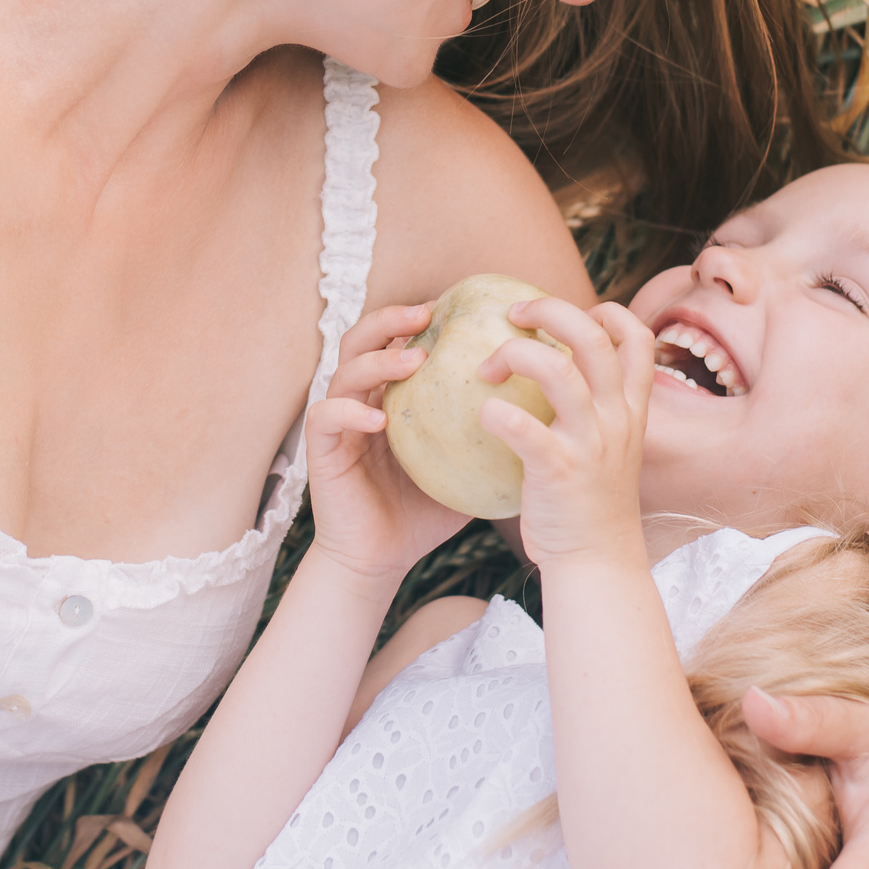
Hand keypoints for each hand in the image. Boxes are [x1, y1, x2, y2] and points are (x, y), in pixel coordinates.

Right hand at [305, 303, 468, 585]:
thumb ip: (489, 437)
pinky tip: (379, 417)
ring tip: (412, 362)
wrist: (379, 559)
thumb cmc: (422, 512)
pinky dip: (350, 410)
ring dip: (377, 360)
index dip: (420, 319)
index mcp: (391, 396)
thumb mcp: (464, 467)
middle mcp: (360, 399)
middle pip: (363, 339)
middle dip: (391, 319)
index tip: (459, 309)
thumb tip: (547, 412)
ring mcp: (339, 421)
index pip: (398, 341)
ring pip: (344, 370)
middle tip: (427, 315)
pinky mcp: (321, 448)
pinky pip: (326, 416)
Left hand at [478, 298, 652, 570]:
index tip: (568, 317)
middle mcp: (616, 418)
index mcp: (631, 408)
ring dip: (515, 354)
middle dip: (550, 311)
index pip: (637, 337)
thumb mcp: (609, 443)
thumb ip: (593, 406)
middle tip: (513, 315)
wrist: (597, 561)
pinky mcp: (558, 471)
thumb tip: (551, 365)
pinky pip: (523, 428)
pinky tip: (482, 416)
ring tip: (487, 368)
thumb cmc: (590, 499)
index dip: (604, 312)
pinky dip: (496, 413)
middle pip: (593, 337)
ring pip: (558, 371)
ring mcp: (590, 444)